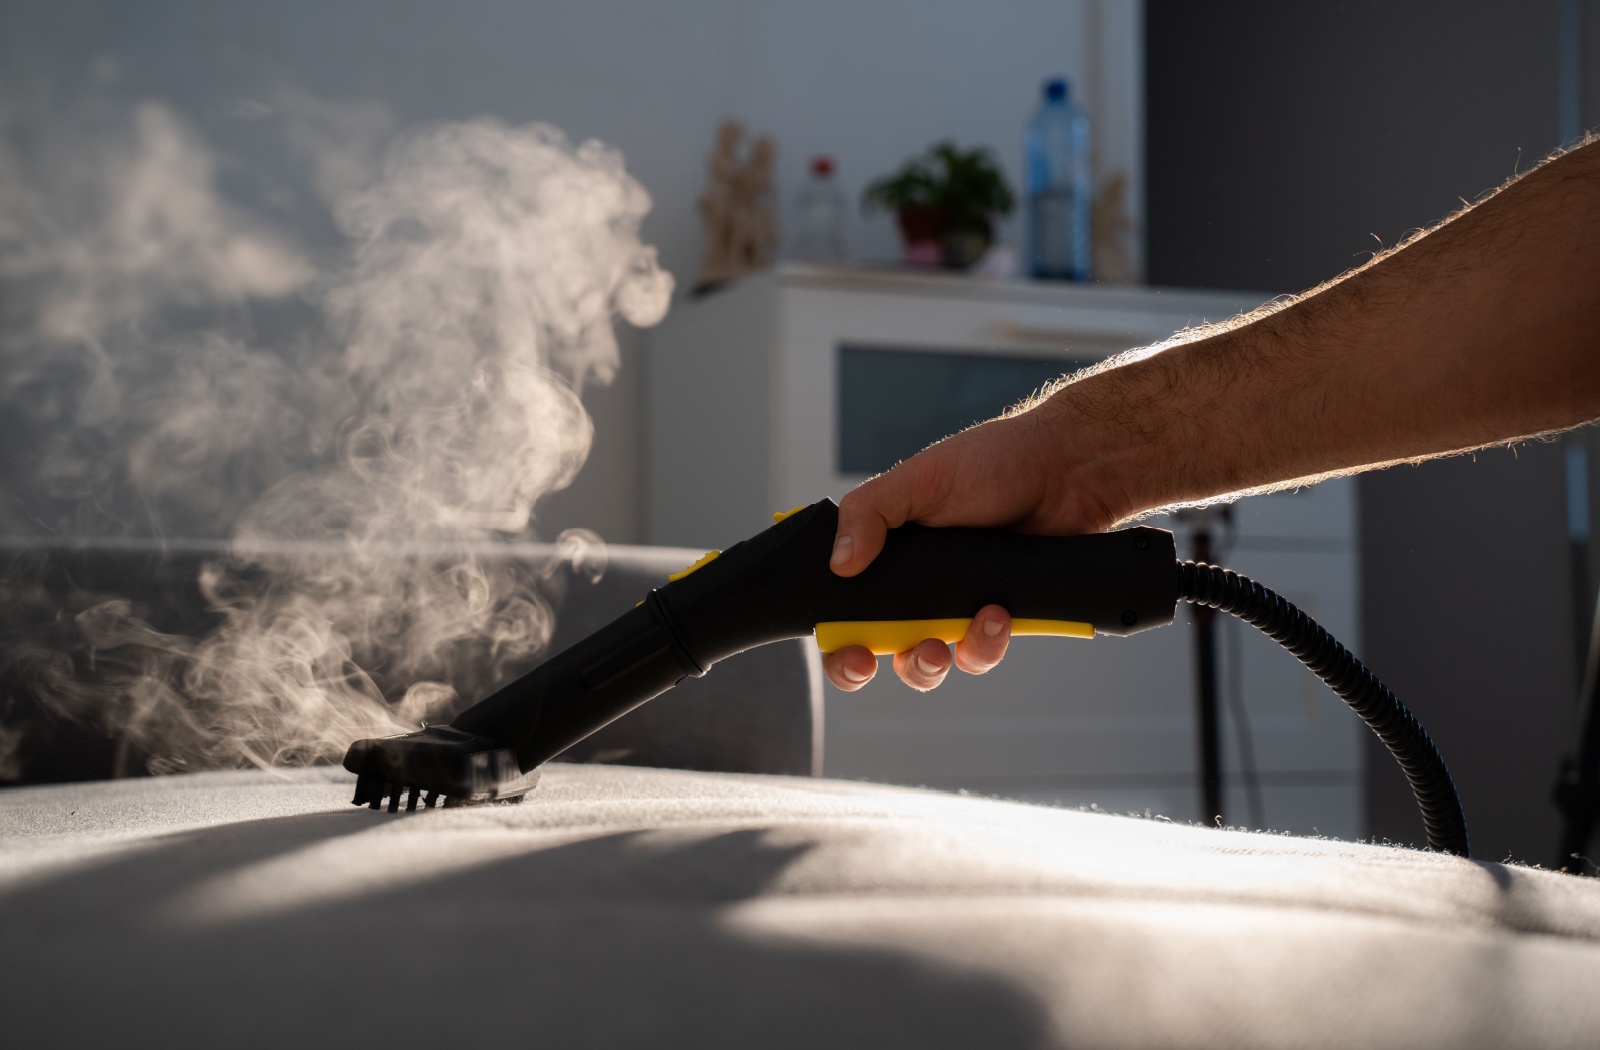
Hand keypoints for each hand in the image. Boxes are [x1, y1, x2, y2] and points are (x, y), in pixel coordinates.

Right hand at [821, 404, 1131, 691]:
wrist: (1067, 470)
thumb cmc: (993, 461)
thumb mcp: (918, 478)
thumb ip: (869, 513)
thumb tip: (839, 564)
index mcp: (884, 553)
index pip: (842, 608)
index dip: (837, 642)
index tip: (854, 654)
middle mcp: (912, 586)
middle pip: (878, 650)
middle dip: (878, 665)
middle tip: (898, 655)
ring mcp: (953, 606)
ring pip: (928, 663)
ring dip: (933, 663)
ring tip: (949, 640)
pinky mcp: (994, 619)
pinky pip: (978, 655)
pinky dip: (984, 644)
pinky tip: (996, 615)